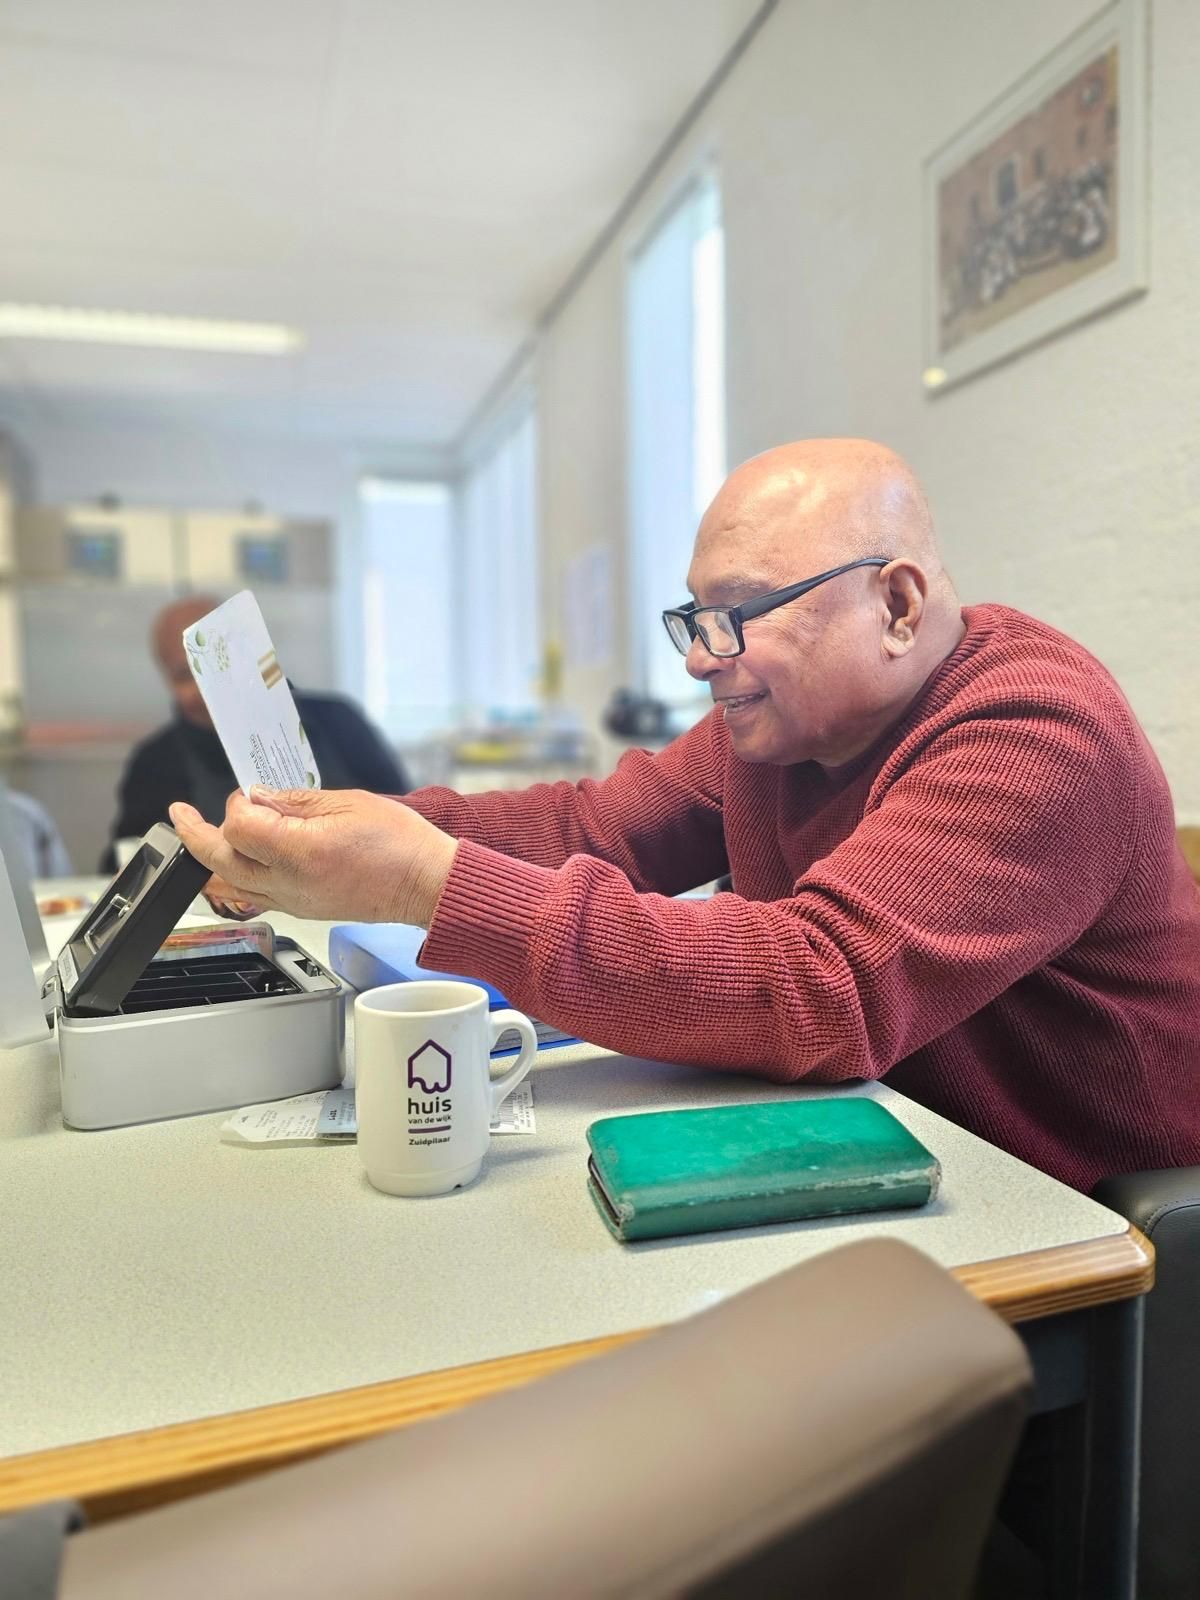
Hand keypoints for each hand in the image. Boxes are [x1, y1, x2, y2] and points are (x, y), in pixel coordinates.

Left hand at [169, 788, 457, 925]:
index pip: (238, 827)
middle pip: (220, 862)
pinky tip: (232, 865)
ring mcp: (294, 901)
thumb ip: (295, 801)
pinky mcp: (302, 909)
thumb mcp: (347, 802)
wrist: (426, 885)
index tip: (251, 794)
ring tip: (196, 838)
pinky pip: (254, 896)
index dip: (238, 805)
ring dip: (210, 860)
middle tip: (179, 815)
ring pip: (231, 885)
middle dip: (194, 836)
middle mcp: (291, 882)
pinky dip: (235, 879)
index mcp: (301, 851)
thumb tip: (259, 799)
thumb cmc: (400, 843)